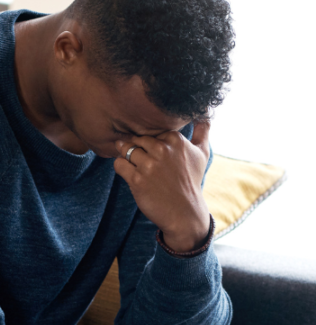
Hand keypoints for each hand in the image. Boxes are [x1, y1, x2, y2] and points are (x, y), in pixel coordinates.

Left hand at [115, 120, 210, 252]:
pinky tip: (131, 174)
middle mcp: (162, 150)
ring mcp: (149, 165)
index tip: (155, 154)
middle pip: (136, 139)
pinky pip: (119, 164)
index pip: (151, 131)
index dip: (150, 143)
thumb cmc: (191, 181)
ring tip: (137, 168)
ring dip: (127, 157)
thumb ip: (202, 131)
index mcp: (176, 140)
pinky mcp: (137, 179)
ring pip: (125, 149)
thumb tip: (206, 112)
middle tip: (143, 161)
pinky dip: (121, 168)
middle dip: (136, 148)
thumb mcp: (202, 154)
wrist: (184, 212)